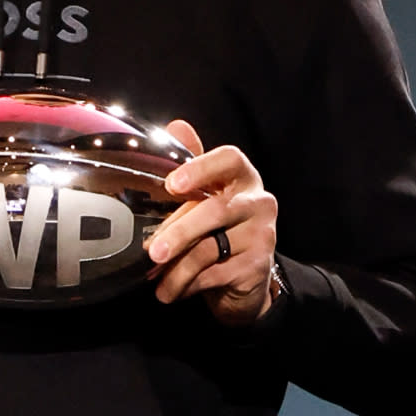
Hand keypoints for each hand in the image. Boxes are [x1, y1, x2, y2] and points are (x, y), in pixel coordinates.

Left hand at [147, 119, 278, 325]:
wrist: (244, 277)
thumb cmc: (217, 227)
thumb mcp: (205, 194)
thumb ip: (191, 164)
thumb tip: (176, 126)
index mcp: (242, 176)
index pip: (229, 159)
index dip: (200, 167)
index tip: (173, 184)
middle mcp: (258, 200)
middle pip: (215, 210)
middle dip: (179, 231)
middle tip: (152, 250)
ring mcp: (262, 234)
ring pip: (211, 246)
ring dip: (177, 265)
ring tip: (154, 275)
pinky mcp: (259, 265)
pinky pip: (215, 273)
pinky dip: (188, 283)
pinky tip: (172, 289)